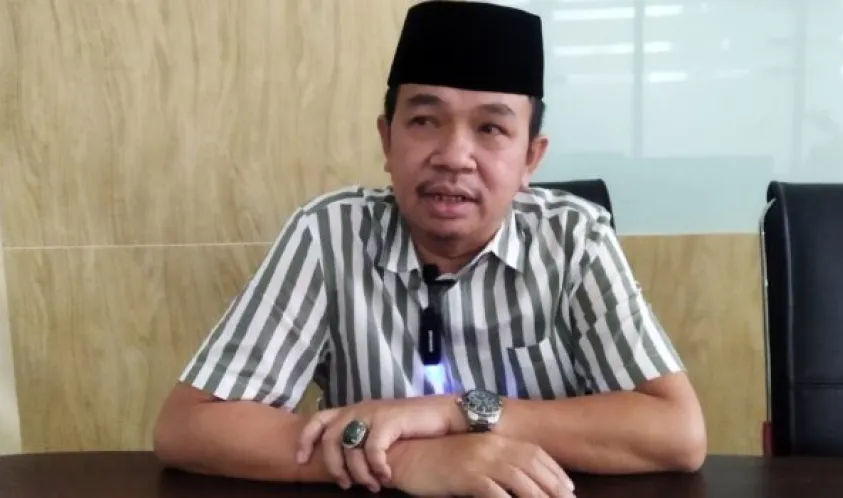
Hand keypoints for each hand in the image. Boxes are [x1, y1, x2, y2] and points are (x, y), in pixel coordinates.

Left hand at [295, 396, 463, 491]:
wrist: (443, 414)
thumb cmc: (411, 425)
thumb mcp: (379, 427)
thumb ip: (361, 436)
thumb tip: (344, 462)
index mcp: (353, 409)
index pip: (317, 420)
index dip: (304, 440)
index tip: (301, 460)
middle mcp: (359, 408)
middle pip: (329, 440)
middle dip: (334, 467)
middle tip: (346, 485)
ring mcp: (374, 413)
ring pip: (350, 449)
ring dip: (359, 473)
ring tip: (372, 486)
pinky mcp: (389, 420)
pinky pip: (374, 450)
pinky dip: (377, 468)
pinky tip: (387, 476)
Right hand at [388, 432, 575, 497]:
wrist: (407, 455)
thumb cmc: (438, 459)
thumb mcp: (471, 455)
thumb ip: (494, 462)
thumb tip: (518, 478)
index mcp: (494, 439)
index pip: (534, 453)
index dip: (554, 471)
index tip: (569, 488)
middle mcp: (491, 446)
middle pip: (532, 467)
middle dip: (554, 487)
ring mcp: (479, 459)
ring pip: (519, 481)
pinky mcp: (466, 475)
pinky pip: (494, 493)